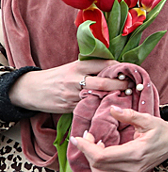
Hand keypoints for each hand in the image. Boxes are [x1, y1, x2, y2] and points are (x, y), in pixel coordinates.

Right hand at [9, 59, 124, 113]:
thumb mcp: (72, 66)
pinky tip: (110, 106)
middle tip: (131, 86)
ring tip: (125, 96)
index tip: (128, 71)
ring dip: (113, 97)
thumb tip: (115, 67)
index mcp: (78, 66)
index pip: (104, 64)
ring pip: (98, 96)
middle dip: (121, 84)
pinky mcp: (70, 107)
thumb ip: (90, 67)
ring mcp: (73, 94)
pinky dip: (101, 106)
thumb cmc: (57, 76)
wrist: (31, 89)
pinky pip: (89, 107)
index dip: (119, 68)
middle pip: (104, 81)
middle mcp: (76, 79)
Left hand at [69, 107, 167, 171]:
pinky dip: (99, 165)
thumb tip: (112, 109)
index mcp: (136, 153)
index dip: (86, 148)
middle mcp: (133, 167)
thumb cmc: (162, 130)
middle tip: (85, 137)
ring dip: (92, 160)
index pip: (102, 157)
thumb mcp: (148, 119)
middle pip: (98, 166)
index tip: (79, 137)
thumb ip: (129, 115)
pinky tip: (102, 152)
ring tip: (94, 145)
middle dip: (86, 151)